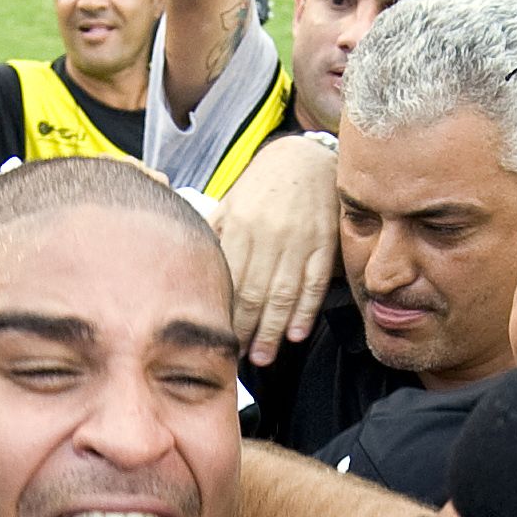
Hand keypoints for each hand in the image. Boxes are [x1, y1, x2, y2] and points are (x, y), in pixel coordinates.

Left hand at [211, 135, 338, 366]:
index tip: (217, 337)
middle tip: (237, 359)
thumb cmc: (265, 185)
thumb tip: (191, 264)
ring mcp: (300, 241)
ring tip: (263, 358)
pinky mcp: (325, 244)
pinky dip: (306, 311)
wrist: (309, 158)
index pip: (231, 278)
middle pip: (254, 292)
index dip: (224, 312)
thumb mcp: (232, 201)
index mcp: (242, 224)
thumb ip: (215, 233)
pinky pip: (314, 283)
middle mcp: (270, 235)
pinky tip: (296, 334)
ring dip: (272, 329)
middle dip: (245, 330)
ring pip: (284, 293)